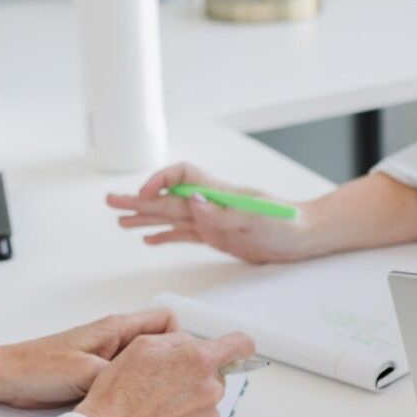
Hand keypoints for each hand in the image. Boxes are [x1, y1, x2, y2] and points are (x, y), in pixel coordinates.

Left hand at [0, 311, 178, 413]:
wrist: (8, 379)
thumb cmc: (39, 367)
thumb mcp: (86, 373)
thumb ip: (120, 376)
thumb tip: (155, 386)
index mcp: (117, 328)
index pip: (166, 320)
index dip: (182, 339)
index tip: (186, 362)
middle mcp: (116, 341)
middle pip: (161, 346)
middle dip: (173, 365)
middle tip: (180, 389)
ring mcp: (108, 359)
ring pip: (146, 366)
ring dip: (154, 382)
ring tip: (160, 403)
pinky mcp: (98, 377)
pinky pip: (128, 382)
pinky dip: (136, 394)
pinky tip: (137, 411)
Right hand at [75, 331, 254, 416]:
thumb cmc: (118, 392)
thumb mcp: (141, 346)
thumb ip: (177, 340)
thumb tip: (194, 343)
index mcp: (198, 360)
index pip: (240, 345)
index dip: (237, 346)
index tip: (234, 350)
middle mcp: (210, 388)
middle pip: (217, 375)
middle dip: (197, 375)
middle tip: (165, 384)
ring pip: (207, 400)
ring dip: (190, 400)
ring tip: (158, 407)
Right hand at [106, 163, 312, 263]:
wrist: (306, 237)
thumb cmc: (287, 225)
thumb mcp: (257, 221)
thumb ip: (223, 213)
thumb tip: (192, 201)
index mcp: (220, 194)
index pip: (182, 178)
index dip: (160, 183)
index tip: (144, 196)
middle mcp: (211, 203)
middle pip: (168, 199)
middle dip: (138, 200)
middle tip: (111, 203)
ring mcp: (212, 219)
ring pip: (171, 217)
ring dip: (145, 217)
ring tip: (120, 221)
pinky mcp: (217, 236)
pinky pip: (184, 234)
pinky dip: (165, 236)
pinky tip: (148, 238)